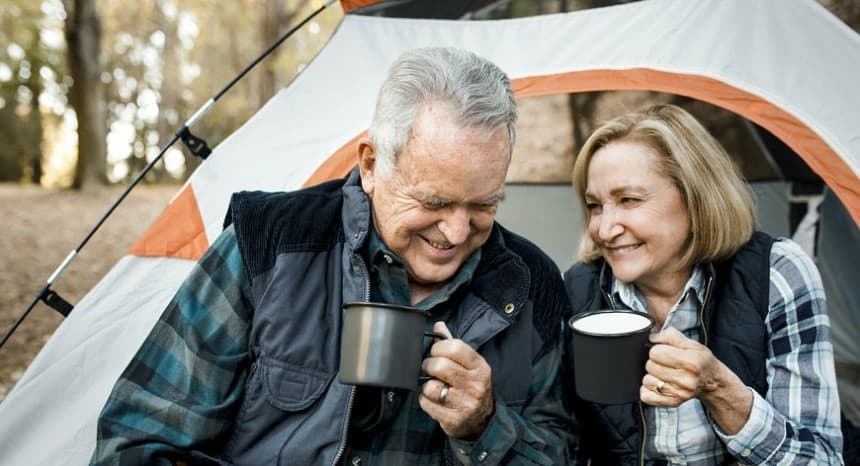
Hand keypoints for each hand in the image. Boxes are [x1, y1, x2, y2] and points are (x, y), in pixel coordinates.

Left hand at [419, 321, 494, 439]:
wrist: (483, 419)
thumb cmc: (472, 386)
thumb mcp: (469, 364)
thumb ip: (453, 344)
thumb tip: (438, 325)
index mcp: (480, 366)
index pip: (454, 347)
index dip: (438, 348)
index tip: (435, 352)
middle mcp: (475, 385)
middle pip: (440, 366)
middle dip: (428, 365)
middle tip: (429, 368)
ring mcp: (466, 404)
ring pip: (430, 386)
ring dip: (426, 385)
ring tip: (432, 385)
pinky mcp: (454, 420)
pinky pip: (426, 404)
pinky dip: (424, 399)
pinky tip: (432, 398)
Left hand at [640, 327, 751, 432]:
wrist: (712, 381)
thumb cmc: (700, 361)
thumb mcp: (691, 344)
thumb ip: (670, 336)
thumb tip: (652, 337)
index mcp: (690, 362)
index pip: (655, 353)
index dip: (658, 349)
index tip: (664, 351)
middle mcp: (686, 380)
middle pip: (650, 366)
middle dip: (654, 362)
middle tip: (666, 363)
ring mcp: (679, 393)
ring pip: (646, 381)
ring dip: (652, 376)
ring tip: (664, 374)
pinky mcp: (673, 402)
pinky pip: (646, 396)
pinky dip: (649, 389)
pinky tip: (660, 384)